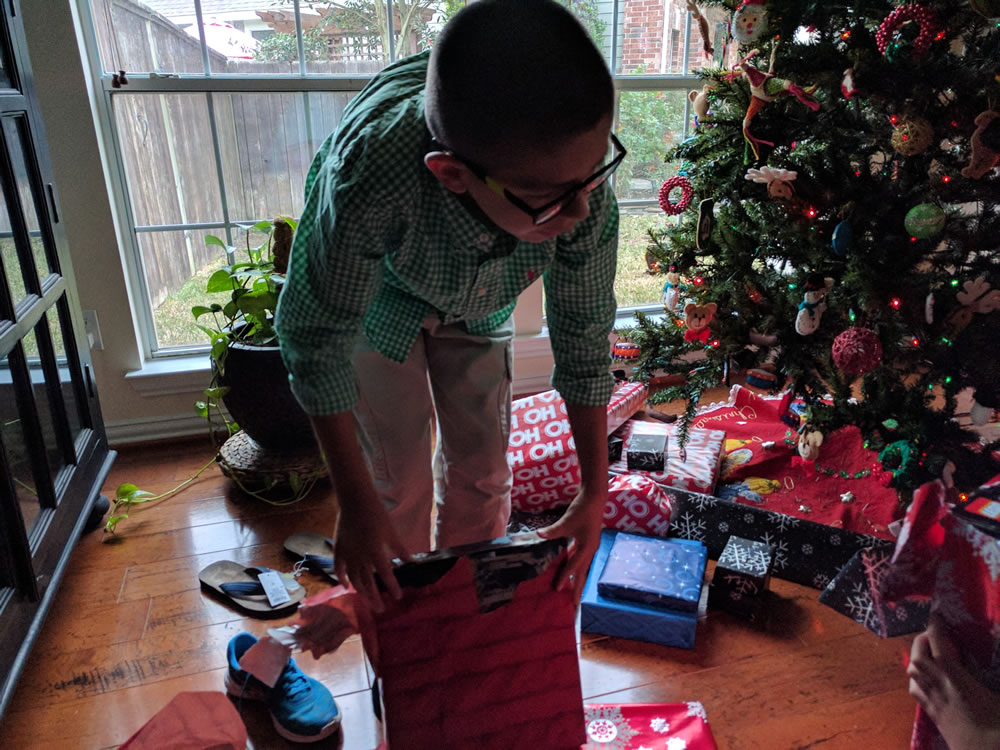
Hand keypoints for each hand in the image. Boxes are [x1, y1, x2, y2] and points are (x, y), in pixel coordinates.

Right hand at [332, 494, 409, 613]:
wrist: (355, 502)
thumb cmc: (377, 515)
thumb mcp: (392, 533)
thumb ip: (401, 550)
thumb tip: (412, 562)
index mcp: (376, 552)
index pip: (386, 575)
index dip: (392, 587)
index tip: (397, 597)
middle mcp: (360, 557)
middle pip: (368, 583)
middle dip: (374, 598)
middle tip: (380, 610)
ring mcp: (347, 555)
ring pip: (353, 579)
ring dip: (361, 592)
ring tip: (367, 601)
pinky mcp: (338, 550)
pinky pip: (339, 569)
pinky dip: (342, 579)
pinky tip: (347, 587)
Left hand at [536, 486, 604, 601]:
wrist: (595, 498)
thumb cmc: (583, 510)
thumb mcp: (567, 521)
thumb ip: (553, 531)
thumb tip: (538, 536)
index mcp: (587, 548)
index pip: (574, 566)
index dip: (566, 577)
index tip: (557, 589)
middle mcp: (590, 550)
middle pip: (583, 572)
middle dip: (578, 588)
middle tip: (574, 604)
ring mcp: (590, 546)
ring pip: (583, 567)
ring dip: (577, 579)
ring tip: (572, 591)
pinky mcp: (587, 542)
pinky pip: (580, 559)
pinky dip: (575, 566)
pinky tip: (569, 569)